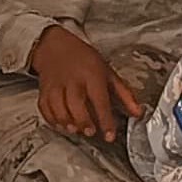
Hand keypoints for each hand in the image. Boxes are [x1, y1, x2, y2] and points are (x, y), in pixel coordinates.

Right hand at [27, 25, 141, 142]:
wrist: (56, 46)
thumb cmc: (83, 59)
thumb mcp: (108, 72)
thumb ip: (124, 94)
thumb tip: (138, 112)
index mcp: (92, 75)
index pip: (100, 100)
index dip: (106, 120)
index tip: (110, 135)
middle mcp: (73, 81)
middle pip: (76, 103)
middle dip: (83, 120)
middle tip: (90, 132)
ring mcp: (56, 85)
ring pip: (58, 107)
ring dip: (66, 122)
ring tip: (75, 129)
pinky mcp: (44, 90)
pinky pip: (45, 107)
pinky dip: (52, 119)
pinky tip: (61, 124)